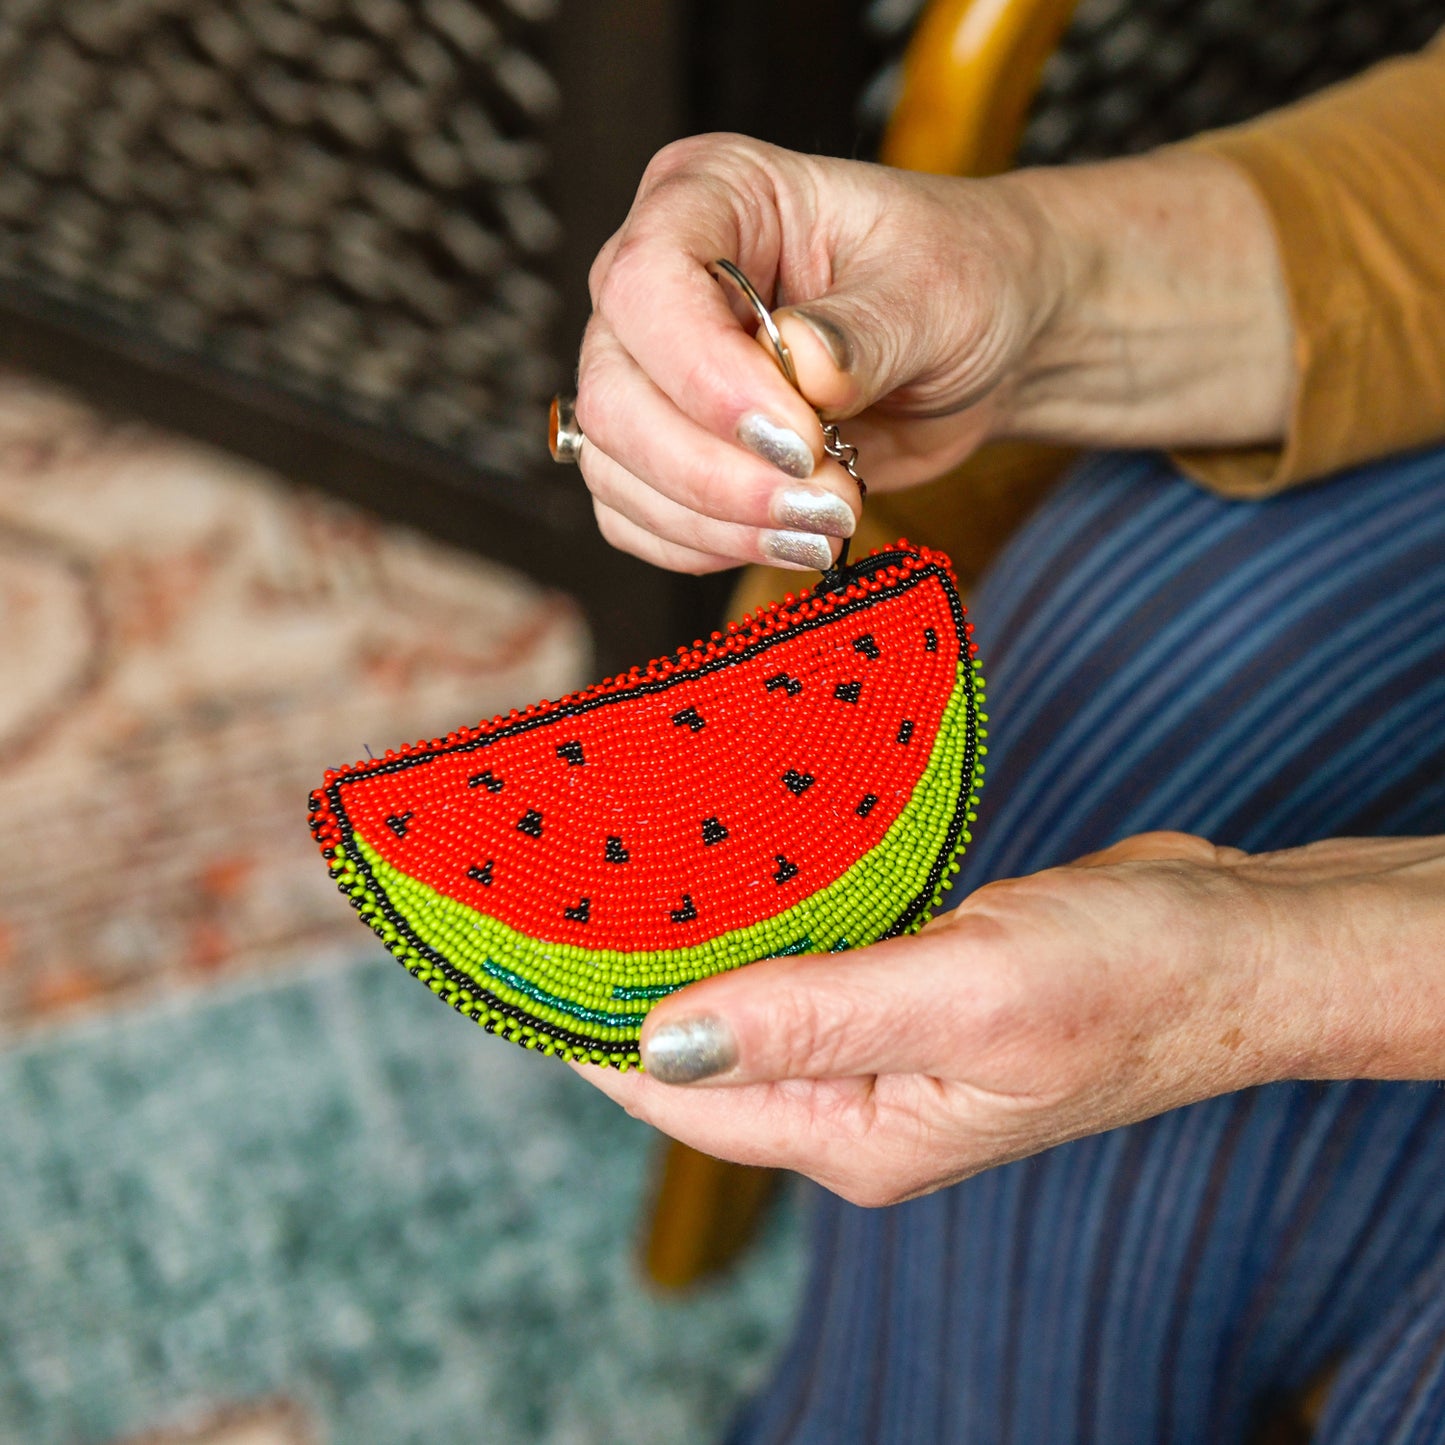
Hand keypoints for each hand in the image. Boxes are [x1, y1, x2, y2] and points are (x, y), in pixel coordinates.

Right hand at [575, 134, 1062, 574]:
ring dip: (720, 523)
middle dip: (717, 474)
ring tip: (825, 527)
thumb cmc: (963, 280)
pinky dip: (706, 547)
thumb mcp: (938, 288)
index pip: (645, 283)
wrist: (984, 345)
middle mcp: (659, 283)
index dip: (707, 377)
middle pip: (614, 396)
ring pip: (617, 468)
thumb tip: (803, 367)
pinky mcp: (665, 449)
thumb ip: (866, 330)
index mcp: (713, 196)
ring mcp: (652, 371)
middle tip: (827, 502)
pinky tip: (786, 540)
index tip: (800, 438)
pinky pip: (635, 518)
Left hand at [575, 832, 1444, 1206]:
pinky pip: (806, 958)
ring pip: (750, 998)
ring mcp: (883, 1046)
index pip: (676, 1092)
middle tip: (557, 890)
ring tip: (617, 867)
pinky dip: (762, 916)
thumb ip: (814, 1019)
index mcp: (854, 1130)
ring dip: (692, 944)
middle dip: (626, 984)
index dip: (587, 1031)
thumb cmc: (1124, 978)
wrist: (1231, 944)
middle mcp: (855, 1100)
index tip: (520, 955)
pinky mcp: (909, 988)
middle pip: (700, 1050)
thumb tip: (659, 1045)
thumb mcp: (964, 996)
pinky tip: (729, 861)